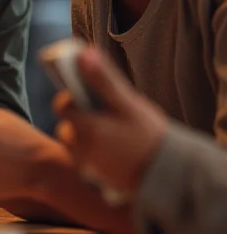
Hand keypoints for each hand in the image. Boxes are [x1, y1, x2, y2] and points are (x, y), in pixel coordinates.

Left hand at [53, 46, 168, 194]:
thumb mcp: (128, 103)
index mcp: (87, 127)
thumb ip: (103, 79)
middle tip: (105, 119)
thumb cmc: (150, 136)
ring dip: (85, 138)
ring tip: (111, 136)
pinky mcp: (95, 179)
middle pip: (66, 127)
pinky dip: (92, 155)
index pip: (61, 107)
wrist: (171, 175)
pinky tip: (113, 152)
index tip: (87, 99)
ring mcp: (87, 166)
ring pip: (74, 145)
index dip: (71, 100)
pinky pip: (84, 161)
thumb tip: (84, 53)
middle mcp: (82, 148)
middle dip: (80, 120)